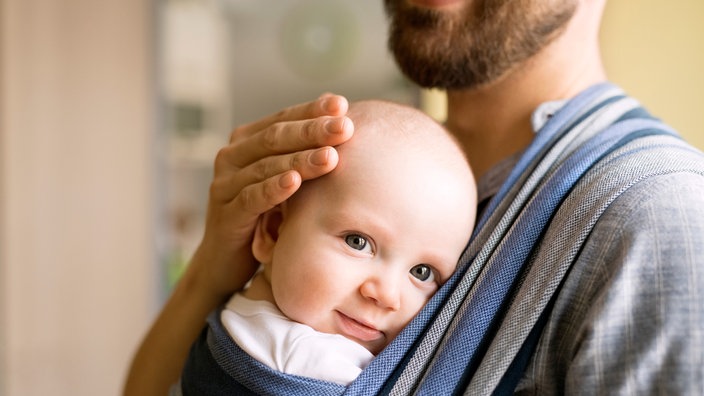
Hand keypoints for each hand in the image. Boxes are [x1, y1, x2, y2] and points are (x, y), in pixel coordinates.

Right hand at [190, 93, 353, 301]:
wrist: (226, 260)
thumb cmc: (264, 215)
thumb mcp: (285, 179)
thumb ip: (302, 148)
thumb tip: (339, 110)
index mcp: (246, 141)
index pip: (283, 118)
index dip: (312, 111)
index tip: (343, 106)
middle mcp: (232, 157)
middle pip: (275, 137)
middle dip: (312, 131)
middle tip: (344, 127)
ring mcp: (224, 184)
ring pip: (266, 166)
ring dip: (300, 160)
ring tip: (330, 157)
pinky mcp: (224, 213)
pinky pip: (251, 198)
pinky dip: (274, 189)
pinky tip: (295, 182)